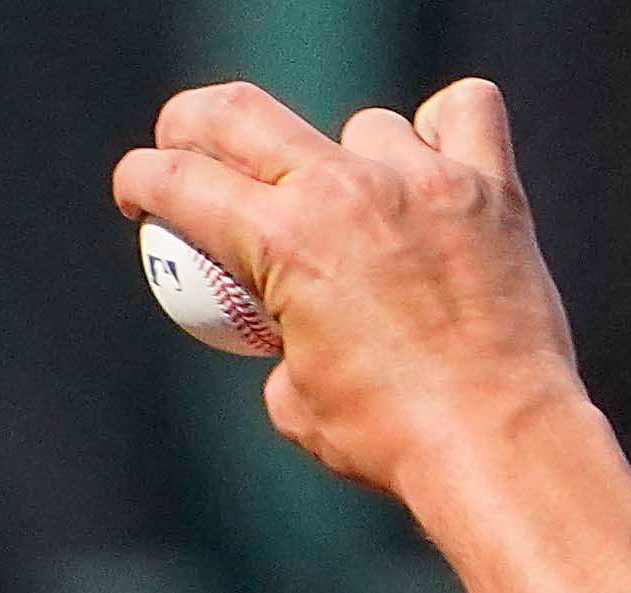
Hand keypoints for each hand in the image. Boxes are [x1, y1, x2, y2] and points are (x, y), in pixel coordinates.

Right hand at [113, 77, 588, 497]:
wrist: (495, 442)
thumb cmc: (385, 436)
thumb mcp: (291, 397)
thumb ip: (281, 335)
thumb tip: (293, 318)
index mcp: (283, 241)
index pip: (177, 180)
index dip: (137, 180)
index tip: (135, 194)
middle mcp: (348, 191)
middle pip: (238, 113)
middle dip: (190, 123)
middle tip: (186, 146)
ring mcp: (424, 181)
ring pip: (359, 127)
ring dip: (341, 159)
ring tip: (353, 210)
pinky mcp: (491, 188)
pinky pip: (461, 112)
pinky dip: (440, 128)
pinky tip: (429, 164)